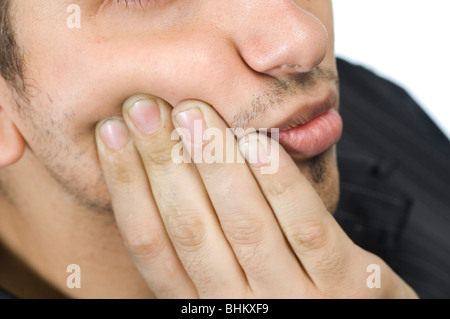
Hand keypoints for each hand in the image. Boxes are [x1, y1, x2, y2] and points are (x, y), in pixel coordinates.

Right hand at [95, 94, 417, 298]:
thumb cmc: (283, 294)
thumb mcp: (235, 280)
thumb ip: (206, 245)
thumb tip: (158, 176)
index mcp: (203, 304)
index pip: (152, 245)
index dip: (127, 186)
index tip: (111, 134)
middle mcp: (238, 307)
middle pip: (191, 227)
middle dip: (162, 162)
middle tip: (143, 106)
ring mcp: (294, 300)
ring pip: (245, 223)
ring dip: (214, 162)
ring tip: (192, 111)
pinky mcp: (346, 288)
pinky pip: (307, 229)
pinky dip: (280, 183)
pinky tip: (258, 141)